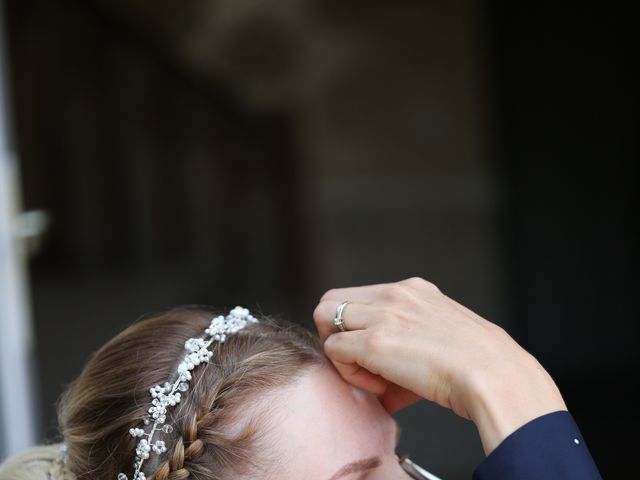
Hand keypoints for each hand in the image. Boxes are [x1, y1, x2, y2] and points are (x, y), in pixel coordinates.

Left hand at [313, 277, 566, 453]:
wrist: (495, 375)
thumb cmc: (479, 365)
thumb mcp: (443, 336)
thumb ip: (412, 343)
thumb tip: (388, 379)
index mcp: (413, 290)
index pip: (360, 297)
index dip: (359, 327)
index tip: (379, 356)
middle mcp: (394, 295)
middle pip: (332, 300)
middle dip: (336, 332)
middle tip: (358, 361)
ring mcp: (382, 315)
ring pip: (324, 317)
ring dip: (338, 350)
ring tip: (368, 374)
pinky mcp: (374, 342)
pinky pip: (333, 350)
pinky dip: (347, 372)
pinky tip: (379, 386)